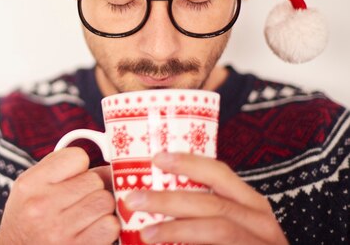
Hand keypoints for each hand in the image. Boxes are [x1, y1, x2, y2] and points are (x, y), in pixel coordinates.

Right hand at [0, 147, 119, 244]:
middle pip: (95, 180)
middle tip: (82, 198)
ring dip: (102, 207)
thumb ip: (58, 168)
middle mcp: (42, 205)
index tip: (76, 176)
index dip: (81, 166)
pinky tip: (93, 228)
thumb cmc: (26, 217)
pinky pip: (110, 226)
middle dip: (93, 187)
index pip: (77, 157)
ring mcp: (60, 230)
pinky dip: (107, 226)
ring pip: (105, 201)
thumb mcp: (29, 186)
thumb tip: (104, 163)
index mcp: (30, 184)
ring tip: (87, 213)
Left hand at [125, 152, 287, 244]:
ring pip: (217, 231)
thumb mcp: (233, 223)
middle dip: (170, 200)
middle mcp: (260, 223)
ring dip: (176, 230)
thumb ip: (203, 210)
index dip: (190, 164)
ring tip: (145, 234)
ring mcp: (259, 244)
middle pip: (213, 205)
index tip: (158, 158)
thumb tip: (153, 195)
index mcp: (252, 205)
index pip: (220, 174)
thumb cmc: (240, 244)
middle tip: (134, 200)